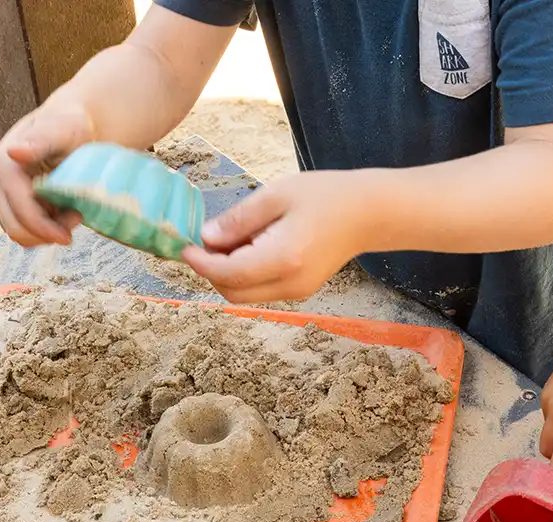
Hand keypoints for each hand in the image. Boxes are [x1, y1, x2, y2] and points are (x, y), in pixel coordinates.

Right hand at [0, 104, 93, 246]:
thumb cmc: (70, 125)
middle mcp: (5, 183)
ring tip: (74, 214)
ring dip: (49, 234)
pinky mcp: (26, 204)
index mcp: (8, 165)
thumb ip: (39, 141)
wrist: (75, 127)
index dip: (41, 227)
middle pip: (15, 227)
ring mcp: (13, 195)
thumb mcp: (60, 130)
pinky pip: (33, 230)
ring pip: (23, 232)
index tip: (67, 236)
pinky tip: (68, 215)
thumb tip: (15, 153)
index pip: (18, 208)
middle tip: (75, 220)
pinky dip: (50, 231)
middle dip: (45, 233)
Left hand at [182, 170, 377, 302]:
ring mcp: (296, 292)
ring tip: (230, 240)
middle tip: (203, 242)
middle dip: (210, 271)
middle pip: (232, 293)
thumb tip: (206, 238)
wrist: (368, 215)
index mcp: (283, 258)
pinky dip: (245, 275)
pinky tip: (250, 248)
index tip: (184, 244)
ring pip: (245, 295)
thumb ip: (239, 219)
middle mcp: (289, 284)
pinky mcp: (300, 292)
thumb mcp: (277, 195)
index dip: (201, 262)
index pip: (228, 274)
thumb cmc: (326, 196)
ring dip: (227, 274)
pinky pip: (260, 290)